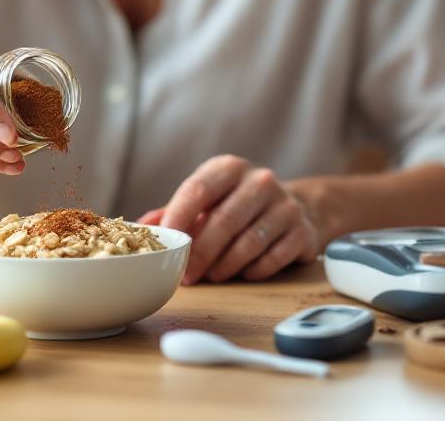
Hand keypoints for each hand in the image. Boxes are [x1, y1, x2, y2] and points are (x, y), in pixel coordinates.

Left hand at [139, 155, 318, 283]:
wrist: (295, 209)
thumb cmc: (237, 205)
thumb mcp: (206, 199)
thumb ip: (173, 211)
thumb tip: (141, 227)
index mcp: (229, 168)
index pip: (198, 189)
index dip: (179, 218)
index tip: (167, 243)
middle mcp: (260, 181)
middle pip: (223, 221)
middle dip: (200, 253)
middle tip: (186, 276)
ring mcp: (285, 205)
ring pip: (248, 243)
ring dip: (224, 266)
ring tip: (211, 276)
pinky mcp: (303, 231)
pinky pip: (272, 258)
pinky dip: (252, 271)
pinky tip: (241, 274)